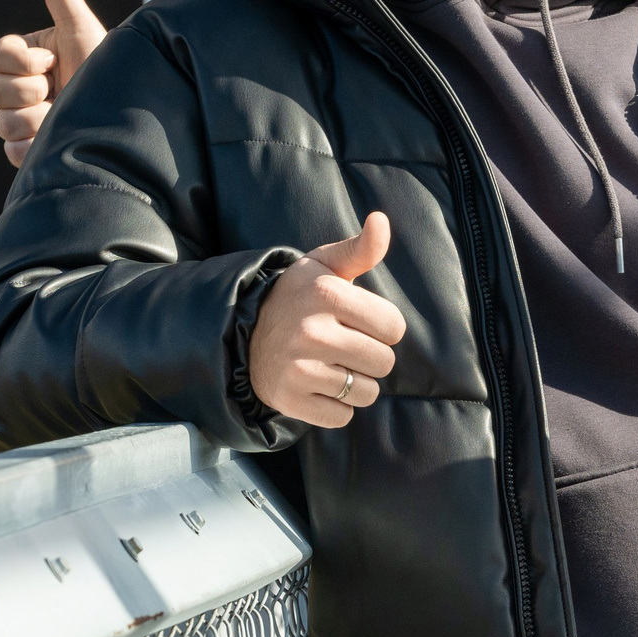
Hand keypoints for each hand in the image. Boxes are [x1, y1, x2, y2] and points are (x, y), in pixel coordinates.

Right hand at [0, 0, 107, 168]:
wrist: (127, 110)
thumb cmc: (105, 63)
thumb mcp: (81, 27)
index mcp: (27, 58)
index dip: (23, 62)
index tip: (52, 62)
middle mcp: (21, 88)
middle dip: (29, 90)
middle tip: (58, 90)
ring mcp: (23, 120)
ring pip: (2, 122)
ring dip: (36, 118)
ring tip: (63, 113)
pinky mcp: (29, 150)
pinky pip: (12, 150)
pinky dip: (34, 145)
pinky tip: (58, 134)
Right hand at [249, 215, 406, 426]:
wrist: (244, 330)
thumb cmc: (298, 296)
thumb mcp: (325, 265)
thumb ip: (361, 248)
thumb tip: (381, 220)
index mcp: (326, 295)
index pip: (394, 327)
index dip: (383, 327)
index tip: (361, 321)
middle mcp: (311, 332)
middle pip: (383, 362)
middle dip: (371, 355)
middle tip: (346, 345)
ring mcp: (298, 369)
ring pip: (366, 392)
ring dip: (357, 383)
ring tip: (333, 365)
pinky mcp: (289, 400)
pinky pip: (342, 416)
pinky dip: (337, 406)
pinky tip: (320, 386)